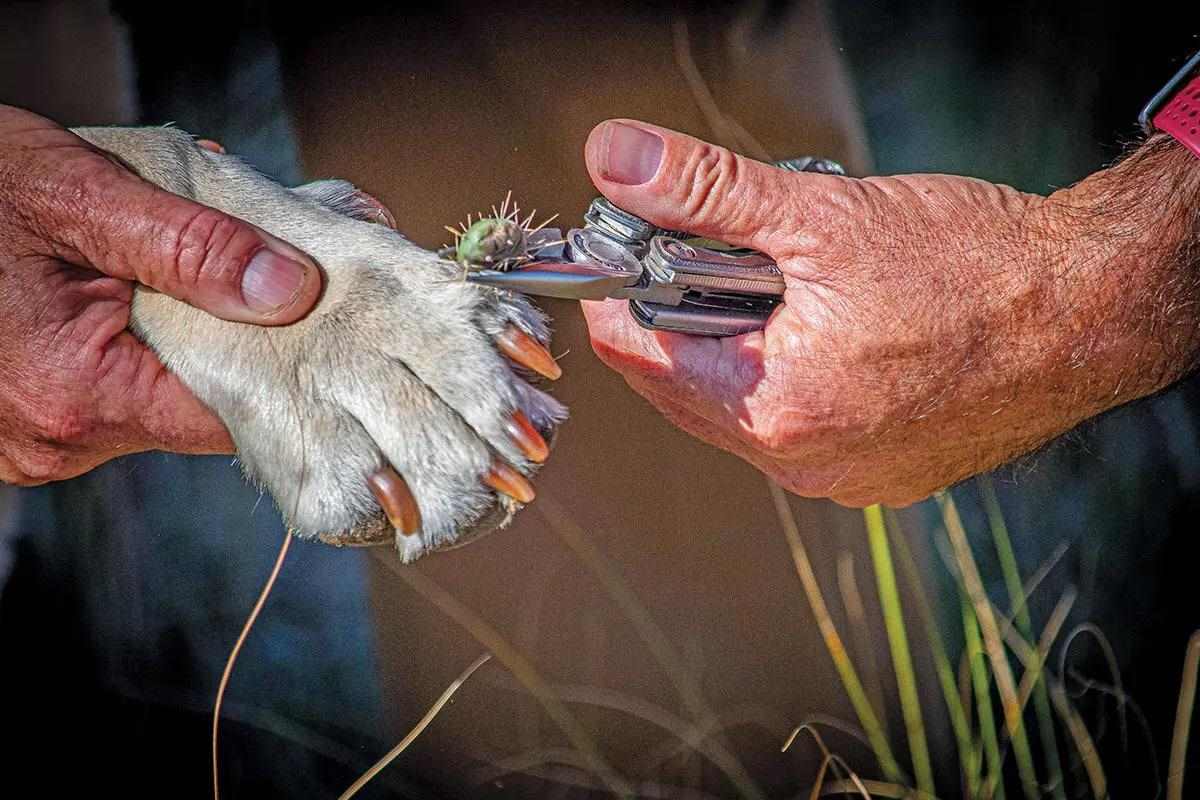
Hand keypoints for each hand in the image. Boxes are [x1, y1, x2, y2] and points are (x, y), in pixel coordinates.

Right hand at [0, 106, 322, 484]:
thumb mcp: (77, 195)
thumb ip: (190, 246)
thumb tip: (292, 290)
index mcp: (75, 395)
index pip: (235, 413)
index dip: (294, 364)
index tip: (335, 317)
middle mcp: (60, 440)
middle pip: (209, 404)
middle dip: (252, 337)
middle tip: (281, 266)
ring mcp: (44, 441)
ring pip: (173, 396)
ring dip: (206, 336)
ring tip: (212, 269)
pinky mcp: (40, 423)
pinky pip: (132, 392)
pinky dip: (163, 344)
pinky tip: (166, 292)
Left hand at [581, 120, 1199, 504]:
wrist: (1088, 312)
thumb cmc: (975, 268)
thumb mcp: (822, 213)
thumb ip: (706, 191)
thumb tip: (619, 163)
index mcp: (773, 406)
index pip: (635, 358)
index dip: (616, 292)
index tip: (626, 248)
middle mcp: (800, 461)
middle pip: (681, 387)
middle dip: (681, 314)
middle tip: (715, 253)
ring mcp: (841, 476)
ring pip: (737, 408)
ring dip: (736, 344)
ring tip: (787, 286)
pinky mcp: (877, 474)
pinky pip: (794, 426)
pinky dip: (787, 376)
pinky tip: (829, 330)